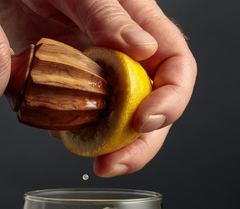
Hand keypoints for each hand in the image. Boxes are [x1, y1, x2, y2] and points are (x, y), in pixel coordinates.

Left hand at [0, 0, 196, 177]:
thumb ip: (108, 14)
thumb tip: (143, 49)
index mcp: (146, 29)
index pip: (177, 70)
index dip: (170, 101)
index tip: (142, 120)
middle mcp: (131, 59)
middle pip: (156, 110)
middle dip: (141, 144)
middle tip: (115, 163)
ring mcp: (105, 78)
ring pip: (123, 124)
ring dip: (112, 148)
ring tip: (95, 162)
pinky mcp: (78, 90)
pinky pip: (87, 121)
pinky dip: (79, 136)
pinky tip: (62, 135)